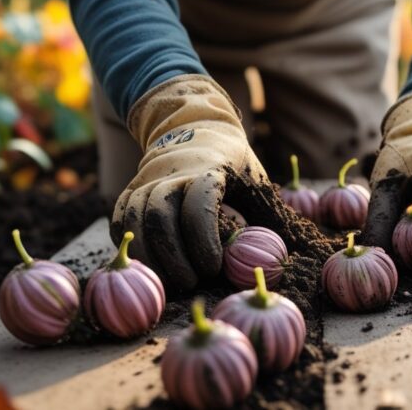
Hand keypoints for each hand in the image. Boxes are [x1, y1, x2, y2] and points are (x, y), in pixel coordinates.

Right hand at [112, 75, 271, 291]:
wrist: (195, 128)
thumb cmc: (234, 165)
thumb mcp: (256, 181)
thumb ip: (270, 217)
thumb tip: (290, 258)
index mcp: (207, 168)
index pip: (198, 203)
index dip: (203, 240)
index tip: (213, 268)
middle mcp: (170, 173)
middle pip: (159, 215)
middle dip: (172, 256)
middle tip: (191, 283)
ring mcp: (146, 181)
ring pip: (134, 219)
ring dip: (149, 257)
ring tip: (170, 283)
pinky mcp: (131, 191)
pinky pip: (121, 220)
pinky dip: (132, 247)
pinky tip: (149, 268)